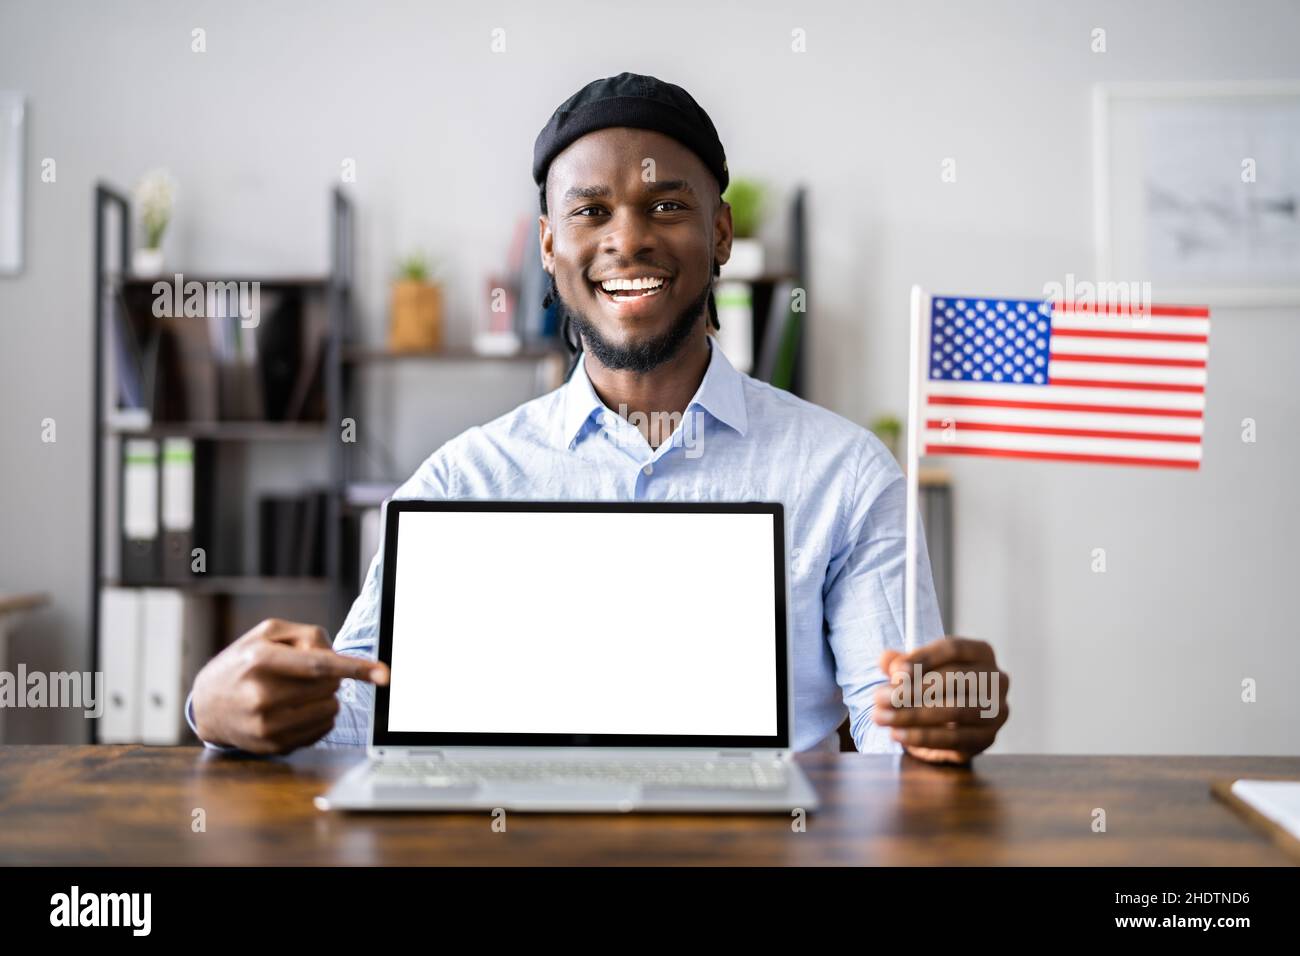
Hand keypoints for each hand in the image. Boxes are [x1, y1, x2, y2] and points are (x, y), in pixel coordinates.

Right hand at [191, 618, 388, 754]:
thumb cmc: (244, 662)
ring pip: (329, 710)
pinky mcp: (272, 745)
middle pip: (329, 687)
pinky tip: (297, 709)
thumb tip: (338, 657)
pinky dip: (319, 717)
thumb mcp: (267, 633)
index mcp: (261, 659)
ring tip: (301, 691)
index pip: (319, 665)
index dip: (355, 668)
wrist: (207, 703)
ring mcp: (266, 725)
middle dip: (331, 678)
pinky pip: (321, 730)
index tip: (384, 673)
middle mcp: (261, 694)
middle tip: (309, 674)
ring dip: (326, 698)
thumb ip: (308, 634)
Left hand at [873, 637, 1008, 764]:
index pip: (954, 649)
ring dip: (912, 715)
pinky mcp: (987, 738)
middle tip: (881, 698)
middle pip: (955, 679)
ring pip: (954, 710)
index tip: (895, 672)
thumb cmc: (931, 687)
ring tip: (883, 716)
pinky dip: (922, 736)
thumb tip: (887, 661)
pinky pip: (954, 738)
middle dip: (912, 690)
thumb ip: (900, 662)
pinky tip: (898, 734)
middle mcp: (997, 680)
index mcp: (981, 652)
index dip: (923, 659)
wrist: (945, 723)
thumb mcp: (915, 670)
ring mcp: (996, 710)